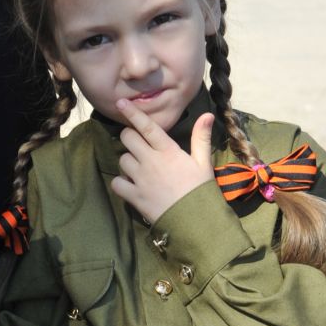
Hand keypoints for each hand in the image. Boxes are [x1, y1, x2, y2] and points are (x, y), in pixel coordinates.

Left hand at [110, 104, 214, 222]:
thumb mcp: (203, 162)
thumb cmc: (200, 190)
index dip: (132, 113)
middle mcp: (150, 161)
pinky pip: (117, 183)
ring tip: (139, 168)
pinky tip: (130, 185)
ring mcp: (140, 179)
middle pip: (128, 138)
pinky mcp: (134, 196)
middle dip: (130, 137)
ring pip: (122, 160)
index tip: (120, 103)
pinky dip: (121, 183)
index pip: (146, 126)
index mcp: (168, 151)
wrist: (195, 222)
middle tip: (138, 144)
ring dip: (128, 161)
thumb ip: (201, 137)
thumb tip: (207, 115)